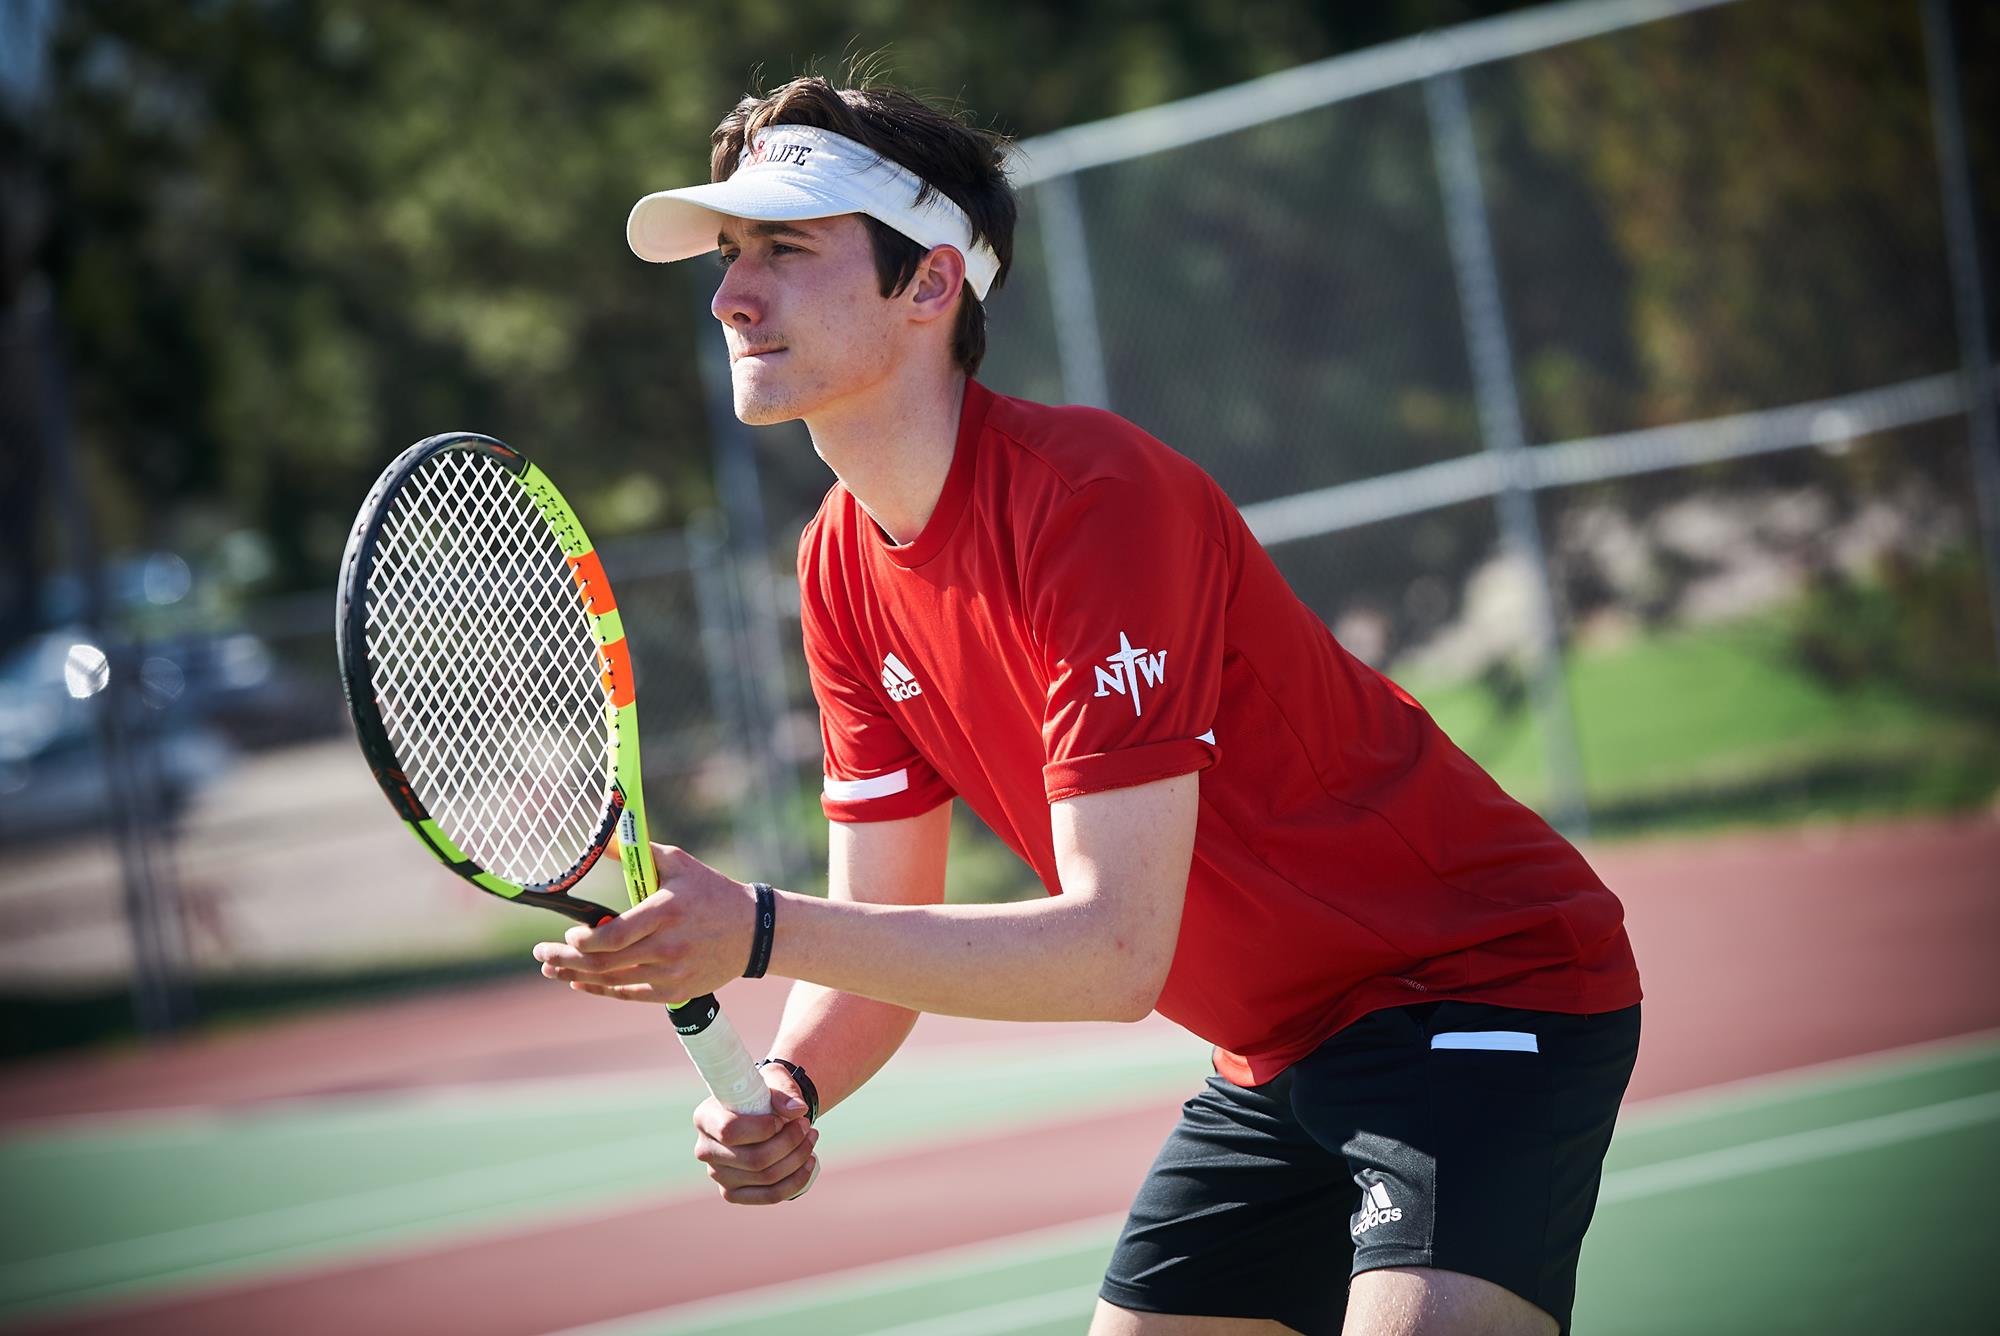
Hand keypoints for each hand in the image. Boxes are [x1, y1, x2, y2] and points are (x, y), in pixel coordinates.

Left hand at [532, 843, 754, 1002]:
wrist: (754, 931)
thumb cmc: (711, 891)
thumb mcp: (678, 863)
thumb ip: (638, 852)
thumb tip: (602, 840)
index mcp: (666, 912)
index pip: (613, 936)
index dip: (582, 941)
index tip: (568, 933)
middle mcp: (668, 946)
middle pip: (605, 963)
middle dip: (565, 959)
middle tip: (541, 952)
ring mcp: (672, 973)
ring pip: (612, 981)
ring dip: (576, 976)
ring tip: (552, 968)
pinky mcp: (676, 991)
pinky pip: (629, 995)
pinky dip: (600, 990)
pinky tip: (580, 982)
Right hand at [692, 1068, 819, 1203]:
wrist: (760, 1111)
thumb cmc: (763, 1094)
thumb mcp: (773, 1080)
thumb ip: (785, 1092)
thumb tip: (798, 1110)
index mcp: (705, 1118)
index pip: (730, 1131)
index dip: (762, 1128)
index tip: (782, 1119)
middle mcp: (705, 1150)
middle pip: (754, 1159)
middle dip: (790, 1142)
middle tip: (807, 1125)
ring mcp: (718, 1175)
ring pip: (766, 1177)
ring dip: (798, 1158)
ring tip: (812, 1137)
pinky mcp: (733, 1193)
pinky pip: (770, 1195)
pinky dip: (796, 1180)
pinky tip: (810, 1161)